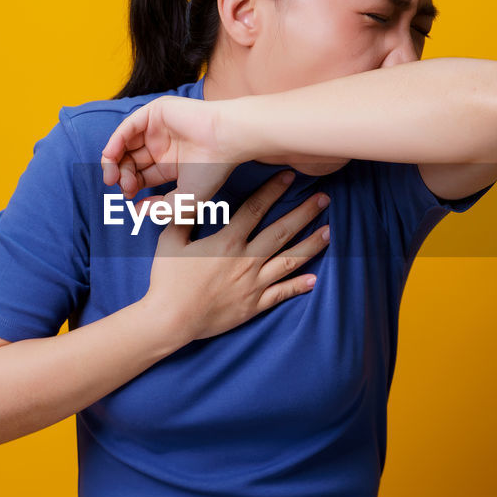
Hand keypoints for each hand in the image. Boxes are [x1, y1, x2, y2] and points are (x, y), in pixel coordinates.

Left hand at [101, 95, 241, 206]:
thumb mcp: (185, 200)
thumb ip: (161, 208)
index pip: (142, 176)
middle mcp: (162, 146)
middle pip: (130, 162)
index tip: (130, 198)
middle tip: (124, 188)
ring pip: (125, 145)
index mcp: (171, 164)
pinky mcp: (155, 113)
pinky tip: (111, 157)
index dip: (131, 187)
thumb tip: (136, 210)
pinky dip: (115, 142)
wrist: (227, 140)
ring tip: (113, 177)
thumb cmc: (213, 169)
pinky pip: (127, 127)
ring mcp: (157, 129)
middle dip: (122, 177)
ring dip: (114, 162)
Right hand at [142, 170, 330, 344]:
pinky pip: (281, 294)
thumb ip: (183, 217)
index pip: (256, 209)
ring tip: (329, 232)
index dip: (273, 190)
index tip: (289, 176)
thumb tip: (188, 197)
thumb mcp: (170, 241)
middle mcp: (246, 259)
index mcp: (228, 241)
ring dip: (311, 246)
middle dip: (305, 213)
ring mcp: (253, 283)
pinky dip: (299, 286)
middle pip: (282, 231)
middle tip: (323, 199)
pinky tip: (315, 280)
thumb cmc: (168, 279)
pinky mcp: (254, 304)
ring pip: (289, 261)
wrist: (171, 319)